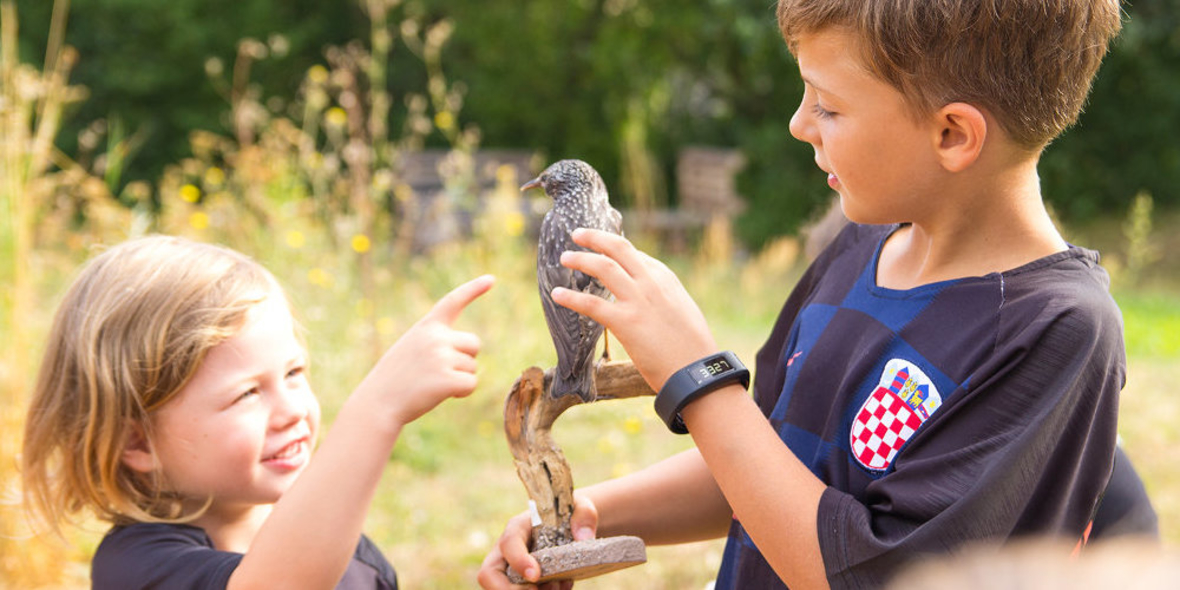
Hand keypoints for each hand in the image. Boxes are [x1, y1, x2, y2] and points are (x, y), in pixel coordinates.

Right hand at [353, 275, 494, 425]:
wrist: (377, 403)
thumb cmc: (395, 378)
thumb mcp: (412, 348)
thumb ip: (437, 342)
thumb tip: (470, 352)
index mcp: (426, 326)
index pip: (453, 301)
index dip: (473, 289)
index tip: (491, 279)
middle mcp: (436, 337)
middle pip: (474, 344)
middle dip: (464, 358)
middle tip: (438, 371)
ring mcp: (441, 358)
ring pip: (472, 367)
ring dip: (458, 378)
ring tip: (431, 383)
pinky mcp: (448, 380)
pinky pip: (471, 384)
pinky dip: (461, 392)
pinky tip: (440, 394)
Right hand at [477, 495, 598, 589]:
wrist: (571, 527)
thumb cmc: (570, 514)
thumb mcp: (581, 507)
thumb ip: (584, 516)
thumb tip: (583, 537)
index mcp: (519, 527)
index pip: (509, 543)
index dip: (518, 560)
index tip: (535, 575)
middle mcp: (507, 551)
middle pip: (488, 574)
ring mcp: (510, 569)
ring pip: (501, 589)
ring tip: (556, 588)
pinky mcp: (519, 583)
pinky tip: (561, 588)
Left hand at [552, 229, 716, 390]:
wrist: (696, 370)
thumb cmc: (692, 347)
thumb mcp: (683, 310)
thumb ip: (663, 298)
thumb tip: (649, 297)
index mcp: (665, 278)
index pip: (635, 254)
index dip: (613, 249)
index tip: (601, 250)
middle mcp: (651, 282)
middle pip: (618, 247)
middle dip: (595, 237)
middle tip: (577, 234)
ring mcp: (637, 300)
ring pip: (602, 267)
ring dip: (580, 259)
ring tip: (564, 258)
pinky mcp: (625, 322)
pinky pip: (591, 304)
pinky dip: (571, 297)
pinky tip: (557, 294)